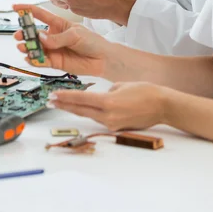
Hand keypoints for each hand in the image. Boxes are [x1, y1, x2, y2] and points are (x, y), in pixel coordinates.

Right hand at [13, 3, 115, 76]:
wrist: (103, 59)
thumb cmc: (92, 42)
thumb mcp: (76, 35)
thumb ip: (58, 38)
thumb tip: (41, 39)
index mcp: (58, 24)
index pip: (40, 15)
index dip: (27, 10)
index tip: (15, 8)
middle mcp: (52, 37)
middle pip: (34, 33)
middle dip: (24, 33)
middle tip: (19, 35)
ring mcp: (52, 49)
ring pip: (35, 48)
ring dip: (27, 47)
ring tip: (23, 46)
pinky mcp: (54, 62)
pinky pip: (41, 61)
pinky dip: (34, 60)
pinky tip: (29, 58)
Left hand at [48, 82, 165, 130]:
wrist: (162, 106)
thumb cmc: (146, 91)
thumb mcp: (122, 84)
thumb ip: (108, 90)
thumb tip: (101, 97)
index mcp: (108, 102)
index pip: (81, 99)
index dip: (65, 97)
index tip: (53, 95)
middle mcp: (108, 115)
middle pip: (81, 110)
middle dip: (64, 105)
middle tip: (50, 101)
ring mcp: (112, 123)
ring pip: (89, 115)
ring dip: (75, 110)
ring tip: (61, 105)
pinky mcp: (117, 127)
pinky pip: (100, 119)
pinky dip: (90, 113)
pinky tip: (83, 109)